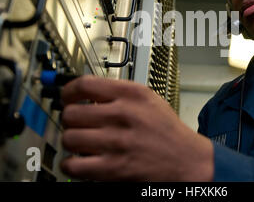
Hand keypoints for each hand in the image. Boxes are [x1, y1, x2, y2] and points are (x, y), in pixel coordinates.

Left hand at [60, 75, 213, 180]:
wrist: (187, 160)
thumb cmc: (167, 131)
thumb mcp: (148, 100)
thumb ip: (119, 94)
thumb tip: (86, 95)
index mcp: (132, 94)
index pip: (84, 84)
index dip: (68, 91)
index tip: (67, 97)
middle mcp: (124, 115)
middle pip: (71, 112)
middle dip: (70, 119)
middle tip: (76, 123)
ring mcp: (117, 142)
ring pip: (69, 138)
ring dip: (71, 141)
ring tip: (80, 142)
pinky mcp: (114, 168)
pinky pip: (73, 165)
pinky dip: (70, 165)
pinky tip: (79, 161)